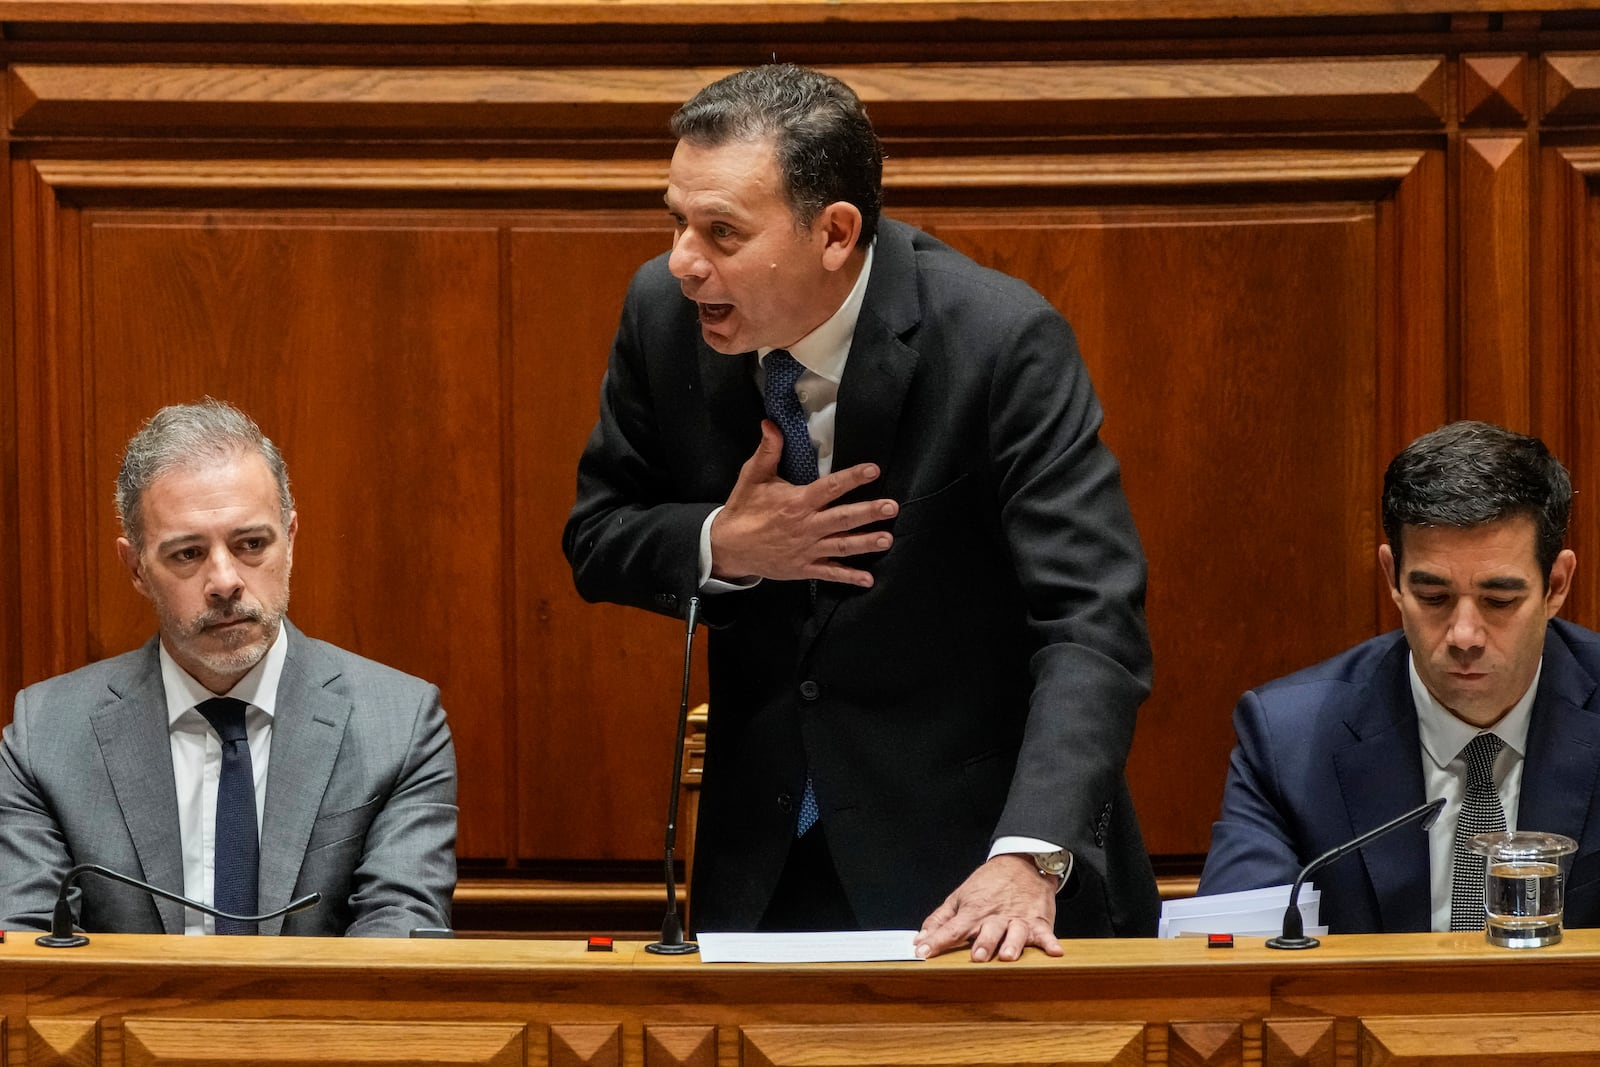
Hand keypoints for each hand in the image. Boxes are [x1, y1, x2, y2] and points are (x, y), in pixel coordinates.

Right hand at [710, 420, 897, 585]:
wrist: (728, 547)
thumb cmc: (744, 509)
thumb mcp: (752, 477)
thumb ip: (767, 451)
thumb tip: (771, 423)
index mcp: (796, 503)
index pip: (829, 487)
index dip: (852, 478)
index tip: (873, 470)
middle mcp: (805, 527)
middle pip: (842, 518)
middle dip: (868, 512)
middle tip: (891, 507)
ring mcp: (806, 550)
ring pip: (841, 546)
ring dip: (865, 543)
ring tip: (887, 539)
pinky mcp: (804, 568)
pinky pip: (829, 572)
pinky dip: (849, 577)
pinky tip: (868, 580)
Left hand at [914, 854, 1063, 961]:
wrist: (1022, 863)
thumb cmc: (989, 884)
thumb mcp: (960, 897)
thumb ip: (940, 920)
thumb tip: (920, 939)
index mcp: (973, 912)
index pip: (952, 928)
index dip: (937, 941)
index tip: (923, 953)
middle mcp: (995, 917)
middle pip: (988, 931)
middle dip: (983, 944)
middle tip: (977, 957)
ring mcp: (1018, 919)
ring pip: (1015, 933)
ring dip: (1012, 943)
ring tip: (1008, 956)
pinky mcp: (1038, 921)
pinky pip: (1045, 933)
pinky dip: (1050, 942)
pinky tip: (1055, 951)